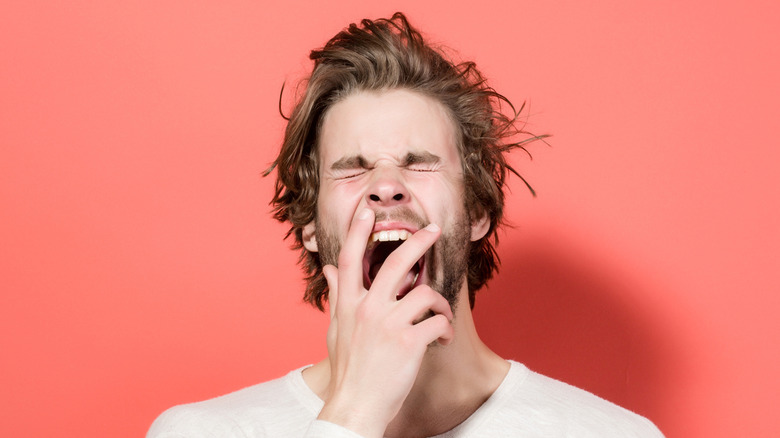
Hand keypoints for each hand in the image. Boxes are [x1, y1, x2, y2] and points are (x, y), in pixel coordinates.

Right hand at [317, 208, 454, 437]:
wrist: (355, 406)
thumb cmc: (348, 370)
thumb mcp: (335, 330)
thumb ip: (337, 296)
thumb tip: (329, 270)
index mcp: (347, 305)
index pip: (349, 260)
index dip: (358, 232)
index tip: (368, 212)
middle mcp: (366, 309)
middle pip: (395, 263)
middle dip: (418, 241)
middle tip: (433, 229)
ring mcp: (388, 324)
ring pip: (425, 293)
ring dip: (440, 302)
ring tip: (442, 317)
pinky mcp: (409, 342)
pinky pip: (438, 321)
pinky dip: (446, 328)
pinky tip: (444, 338)